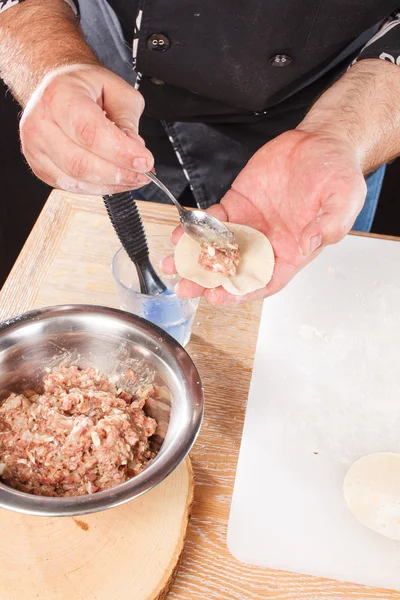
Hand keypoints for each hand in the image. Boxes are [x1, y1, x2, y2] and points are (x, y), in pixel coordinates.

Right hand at [20, 64, 153, 194]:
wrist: (57, 87)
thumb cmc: (85, 87)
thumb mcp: (117, 90)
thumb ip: (128, 121)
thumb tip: (135, 151)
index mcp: (58, 96)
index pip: (91, 133)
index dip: (121, 152)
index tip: (145, 161)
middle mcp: (40, 123)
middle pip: (81, 163)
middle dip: (119, 173)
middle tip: (143, 173)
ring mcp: (36, 148)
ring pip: (76, 180)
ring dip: (111, 184)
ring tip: (132, 177)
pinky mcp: (40, 167)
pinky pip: (72, 187)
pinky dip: (98, 188)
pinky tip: (114, 180)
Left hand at [163, 129, 366, 304]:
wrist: (321, 142)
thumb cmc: (337, 173)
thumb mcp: (344, 198)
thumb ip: (331, 223)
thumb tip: (313, 241)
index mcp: (293, 251)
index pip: (265, 280)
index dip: (242, 291)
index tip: (220, 296)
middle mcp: (268, 243)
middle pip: (235, 270)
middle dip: (209, 281)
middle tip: (186, 286)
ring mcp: (250, 225)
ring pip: (218, 249)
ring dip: (195, 258)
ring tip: (172, 264)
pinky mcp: (237, 204)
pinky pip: (213, 220)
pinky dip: (196, 228)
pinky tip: (180, 233)